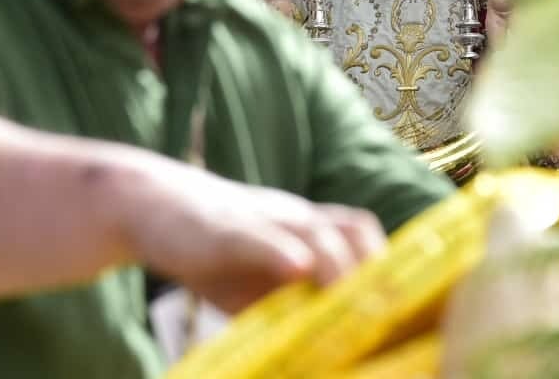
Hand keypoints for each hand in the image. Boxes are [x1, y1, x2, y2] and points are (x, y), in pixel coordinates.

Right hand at [127, 158, 385, 312]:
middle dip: (376, 270)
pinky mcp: (224, 227)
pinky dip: (281, 251)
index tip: (409, 308)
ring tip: (350, 300)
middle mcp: (294, 219)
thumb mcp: (256, 286)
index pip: (364, 240)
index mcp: (307, 232)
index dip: (390, 268)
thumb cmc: (212, 251)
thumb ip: (292, 309)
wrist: (149, 205)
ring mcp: (261, 218)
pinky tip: (297, 269)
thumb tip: (330, 353)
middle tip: (385, 314)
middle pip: (355, 229)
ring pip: (315, 230)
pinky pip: (259, 235)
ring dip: (340, 265)